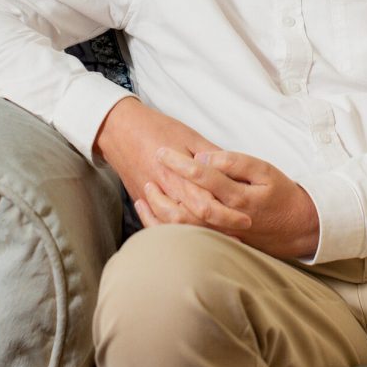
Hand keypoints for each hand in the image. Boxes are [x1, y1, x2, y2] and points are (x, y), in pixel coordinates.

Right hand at [93, 98, 251, 232]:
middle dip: (217, 230)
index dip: (227, 215)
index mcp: (179, 174)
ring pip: (176, 226)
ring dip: (198, 234)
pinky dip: (174, 232)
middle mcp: (166, 191)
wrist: (120, 128)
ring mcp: (152, 198)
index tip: (246, 220)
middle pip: (193, 220)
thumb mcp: (189, 136)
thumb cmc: (157, 128)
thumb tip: (233, 170)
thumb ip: (211, 155)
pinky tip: (190, 234)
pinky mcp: (142, 199)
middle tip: (240, 235)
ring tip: (220, 239)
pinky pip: (158, 223)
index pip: (207, 203)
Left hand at [143, 148, 320, 259]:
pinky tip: (151, 213)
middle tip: (150, 166)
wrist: (296, 228)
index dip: (180, 163)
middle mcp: (225, 220)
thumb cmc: (280, 194)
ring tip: (146, 189)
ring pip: (182, 227)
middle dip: (163, 185)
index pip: (203, 178)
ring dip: (159, 209)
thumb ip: (235, 163)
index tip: (163, 151)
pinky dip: (163, 227)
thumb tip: (204, 158)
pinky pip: (184, 239)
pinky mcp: (216, 242)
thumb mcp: (265, 171)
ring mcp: (219, 234)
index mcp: (238, 198)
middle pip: (186, 205)